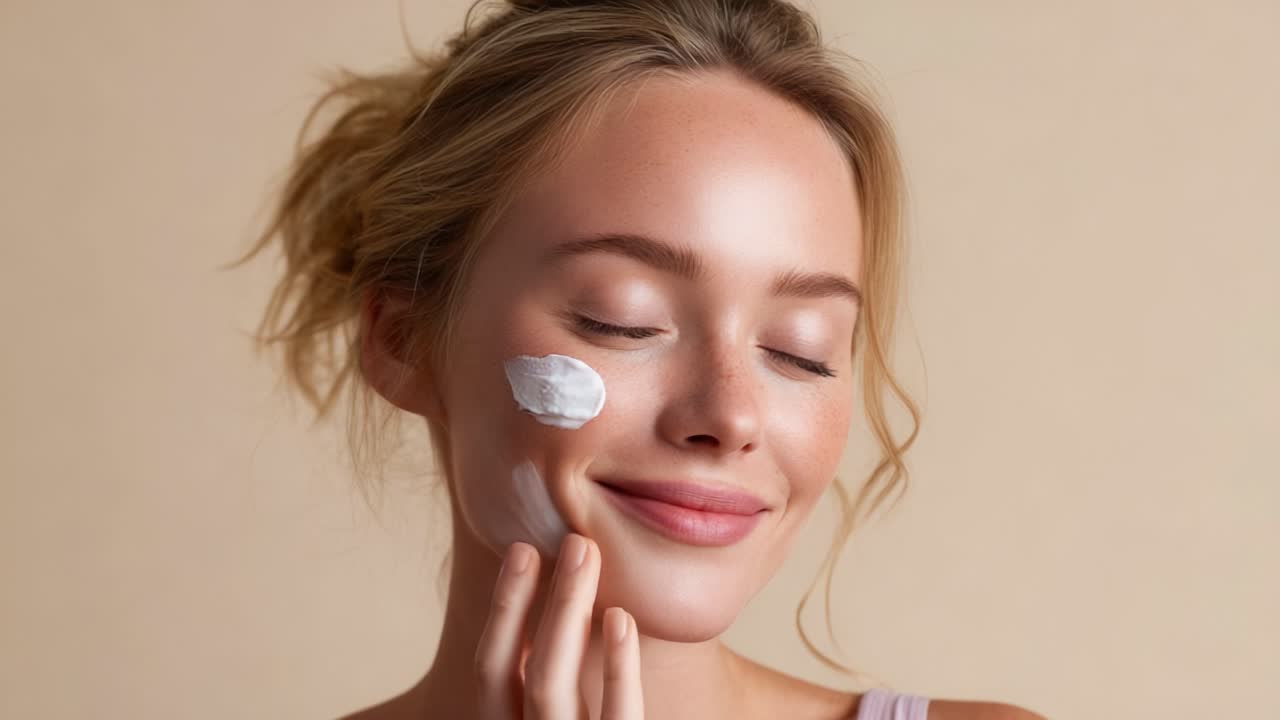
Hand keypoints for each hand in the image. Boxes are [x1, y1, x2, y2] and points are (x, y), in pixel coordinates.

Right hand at [474, 533, 643, 718]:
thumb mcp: (555, 716)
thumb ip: (558, 684)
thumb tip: (570, 607)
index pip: (494, 669)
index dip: (504, 609)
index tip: (524, 549)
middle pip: (520, 669)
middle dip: (530, 597)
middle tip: (568, 539)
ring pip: (550, 686)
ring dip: (565, 611)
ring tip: (585, 553)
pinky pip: (617, 719)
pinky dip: (618, 670)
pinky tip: (621, 618)